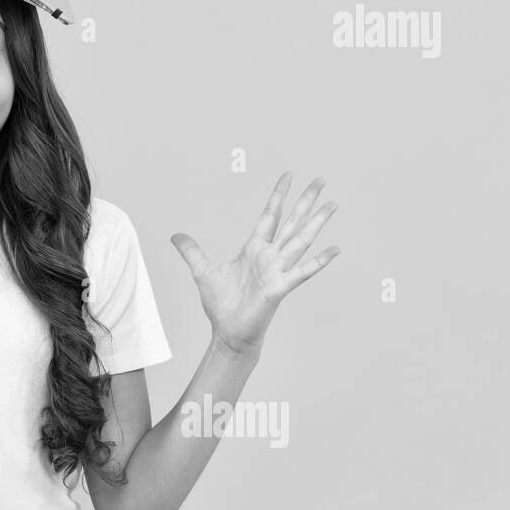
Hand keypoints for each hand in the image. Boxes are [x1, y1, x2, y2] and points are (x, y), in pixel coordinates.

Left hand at [170, 172, 340, 354]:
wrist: (228, 332)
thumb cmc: (221, 305)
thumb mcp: (202, 271)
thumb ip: (191, 251)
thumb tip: (175, 235)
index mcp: (254, 249)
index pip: (270, 215)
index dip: (279, 195)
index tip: (289, 176)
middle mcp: (270, 257)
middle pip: (292, 222)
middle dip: (305, 201)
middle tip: (321, 180)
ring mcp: (278, 271)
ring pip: (301, 241)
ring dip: (317, 223)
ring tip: (332, 205)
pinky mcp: (280, 288)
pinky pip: (302, 272)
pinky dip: (319, 261)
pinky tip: (335, 249)